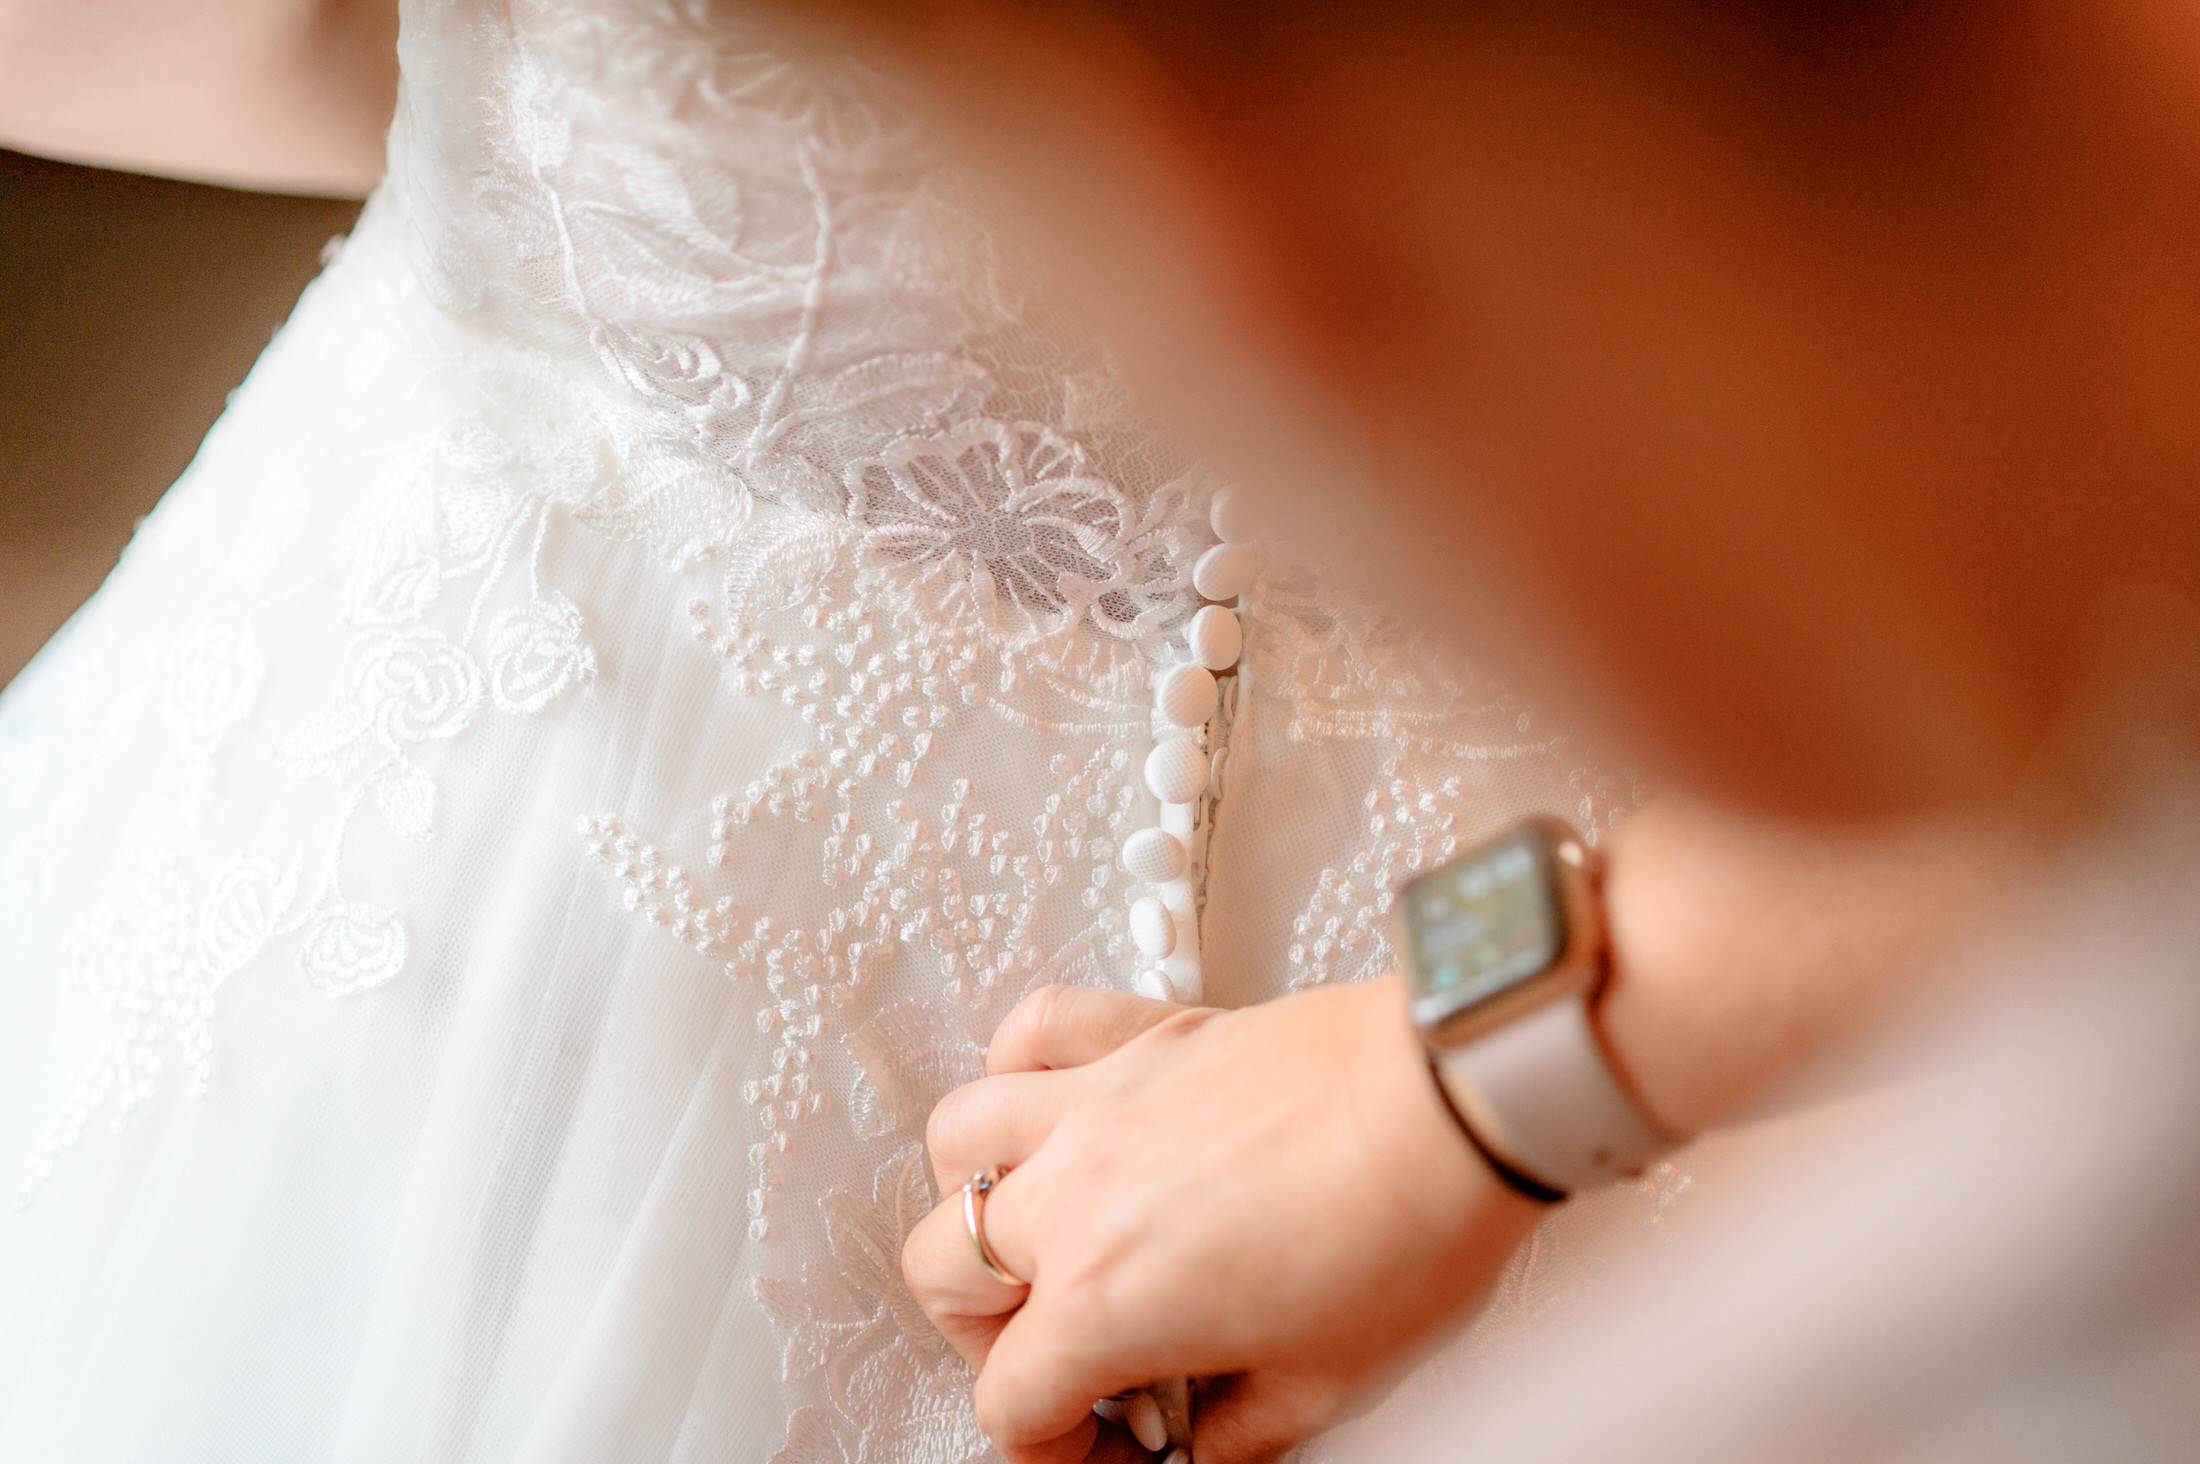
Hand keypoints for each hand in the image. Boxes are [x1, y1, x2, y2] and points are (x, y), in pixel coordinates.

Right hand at [903, 978, 1542, 1463]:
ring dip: (979, 1200)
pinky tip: (1054, 1101)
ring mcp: (1097, 1100)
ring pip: (956, 1143)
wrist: (1459, 1102)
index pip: (1013, 1402)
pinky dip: (1019, 1066)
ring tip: (1040, 1230)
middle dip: (989, 1335)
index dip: (1053, 1452)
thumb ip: (1238, 1430)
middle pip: (946, 1271)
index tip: (1107, 1447)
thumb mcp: (1324, 1382)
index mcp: (1106, 1298)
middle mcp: (1075, 1192)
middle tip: (1062, 1354)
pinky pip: (1032, 1029)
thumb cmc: (1409, 1225)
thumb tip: (1206, 1444)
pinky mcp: (1140, 1034)